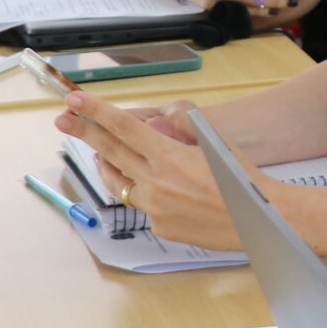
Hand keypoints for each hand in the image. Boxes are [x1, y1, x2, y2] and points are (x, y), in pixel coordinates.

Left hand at [55, 91, 241, 249]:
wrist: (264, 220)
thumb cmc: (244, 179)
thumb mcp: (216, 143)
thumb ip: (182, 131)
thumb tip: (158, 126)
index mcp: (169, 156)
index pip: (123, 127)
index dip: (96, 112)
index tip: (75, 100)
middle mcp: (156, 183)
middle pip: (110, 151)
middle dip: (84, 132)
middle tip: (63, 118)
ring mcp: (155, 208)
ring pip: (120, 182)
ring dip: (106, 164)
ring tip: (98, 152)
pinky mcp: (161, 227)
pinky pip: (142, 205)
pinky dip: (144, 191)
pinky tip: (155, 187)